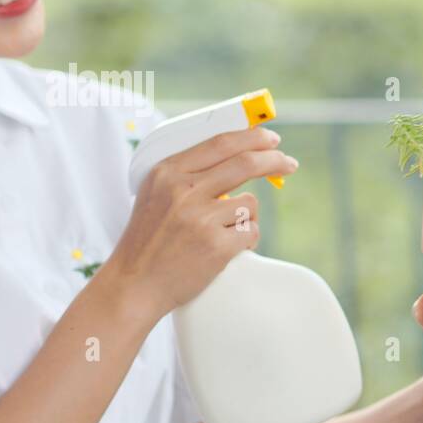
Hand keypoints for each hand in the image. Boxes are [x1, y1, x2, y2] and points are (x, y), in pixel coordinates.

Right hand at [102, 126, 298, 319]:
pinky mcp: (216, 245)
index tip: (272, 139)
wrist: (134, 284)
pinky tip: (225, 250)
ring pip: (251, 203)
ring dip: (248, 217)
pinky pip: (251, 233)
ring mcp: (200, 218)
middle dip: (274, 161)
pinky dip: (246, 241)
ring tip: (225, 233)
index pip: (220, 143)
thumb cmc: (149, 241)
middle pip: (245, 163)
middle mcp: (182, 190)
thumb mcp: (156, 194)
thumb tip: (239, 156)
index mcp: (167, 172)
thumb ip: (188, 175)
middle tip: (289, 164)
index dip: (253, 138)